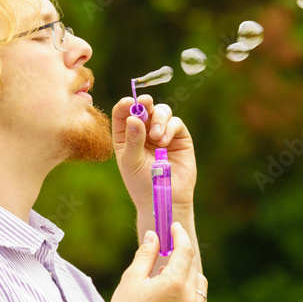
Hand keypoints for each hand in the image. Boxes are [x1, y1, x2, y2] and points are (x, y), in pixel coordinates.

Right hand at [105, 223, 208, 301]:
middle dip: (181, 256)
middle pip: (193, 266)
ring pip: (199, 283)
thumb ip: (146, 253)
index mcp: (175, 283)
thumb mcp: (132, 278)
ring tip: (166, 279)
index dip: (180, 236)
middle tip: (166, 253)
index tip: (174, 227)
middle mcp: (190, 298)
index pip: (185, 251)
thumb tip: (155, 234)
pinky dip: (188, 294)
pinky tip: (169, 298)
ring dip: (187, 275)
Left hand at [112, 94, 196, 210]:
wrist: (165, 198)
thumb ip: (133, 139)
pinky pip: (176, 123)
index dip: (125, 105)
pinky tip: (164, 143)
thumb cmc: (142, 183)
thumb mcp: (131, 161)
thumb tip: (134, 117)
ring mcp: (163, 133)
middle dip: (144, 103)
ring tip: (156, 137)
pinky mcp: (179, 137)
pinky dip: (169, 128)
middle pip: (144, 107)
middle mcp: (144, 131)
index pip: (123, 113)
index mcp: (126, 135)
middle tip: (145, 103)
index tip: (128, 103)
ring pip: (162, 111)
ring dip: (158, 118)